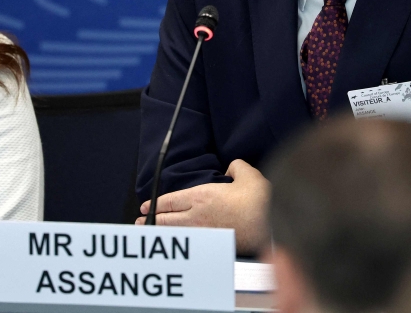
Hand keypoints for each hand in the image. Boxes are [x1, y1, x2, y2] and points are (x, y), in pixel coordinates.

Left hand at [136, 159, 270, 254]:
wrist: (270, 225)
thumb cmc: (259, 200)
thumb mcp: (247, 174)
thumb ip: (236, 166)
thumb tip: (232, 167)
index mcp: (202, 197)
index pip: (171, 200)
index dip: (156, 204)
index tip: (145, 207)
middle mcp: (198, 216)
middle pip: (167, 219)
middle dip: (152, 220)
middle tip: (140, 222)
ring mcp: (205, 232)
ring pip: (175, 233)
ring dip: (160, 232)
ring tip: (150, 233)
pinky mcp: (215, 245)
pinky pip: (189, 242)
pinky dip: (177, 241)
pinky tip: (176, 243)